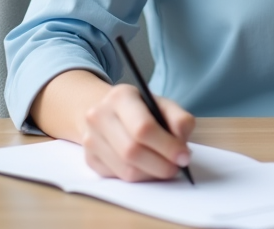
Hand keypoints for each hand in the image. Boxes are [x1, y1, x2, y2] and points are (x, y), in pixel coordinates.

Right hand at [80, 83, 195, 180]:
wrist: (106, 111)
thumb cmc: (140, 109)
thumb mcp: (162, 104)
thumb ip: (179, 120)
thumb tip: (182, 149)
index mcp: (121, 96)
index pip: (143, 127)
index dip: (167, 146)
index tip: (184, 156)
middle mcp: (99, 116)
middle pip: (132, 151)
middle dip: (161, 165)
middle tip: (176, 167)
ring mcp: (90, 139)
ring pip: (126, 170)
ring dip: (151, 174)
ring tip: (164, 167)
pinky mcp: (89, 159)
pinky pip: (118, 177)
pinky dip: (139, 177)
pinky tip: (147, 168)